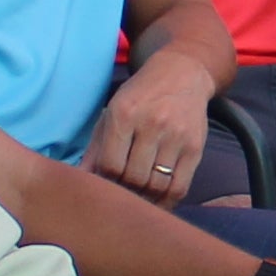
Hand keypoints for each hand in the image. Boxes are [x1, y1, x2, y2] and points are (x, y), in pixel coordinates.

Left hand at [85, 61, 216, 200]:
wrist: (183, 73)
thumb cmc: (140, 96)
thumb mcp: (112, 112)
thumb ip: (96, 148)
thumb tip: (80, 180)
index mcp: (124, 114)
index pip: (110, 165)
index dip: (105, 182)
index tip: (104, 186)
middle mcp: (152, 124)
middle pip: (133, 177)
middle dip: (124, 192)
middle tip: (120, 195)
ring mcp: (176, 136)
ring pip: (156, 185)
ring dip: (144, 198)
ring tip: (137, 199)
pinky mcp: (195, 147)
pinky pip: (179, 186)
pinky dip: (166, 201)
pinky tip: (157, 201)